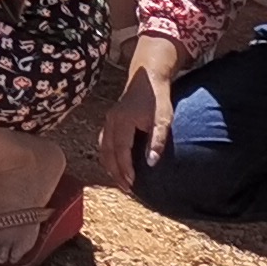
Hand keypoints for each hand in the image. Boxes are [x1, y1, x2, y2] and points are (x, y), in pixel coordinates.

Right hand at [97, 38, 178, 179]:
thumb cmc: (157, 98)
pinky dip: (108, 155)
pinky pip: (104, 141)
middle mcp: (111, 121)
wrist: (148, 77)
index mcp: (122, 121)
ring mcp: (109, 119)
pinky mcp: (111, 119)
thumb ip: (157, 141)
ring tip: (120, 180)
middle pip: (107, 152)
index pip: (120, 151)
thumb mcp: (163, 119)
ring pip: (103, 147)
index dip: (125, 168)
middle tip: (126, 188)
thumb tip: (152, 163)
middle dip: (115, 172)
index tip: (132, 183)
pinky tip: (117, 163)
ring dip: (110, 165)